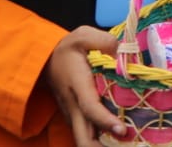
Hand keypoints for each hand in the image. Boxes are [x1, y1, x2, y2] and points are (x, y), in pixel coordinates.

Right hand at [42, 26, 125, 145]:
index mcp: (77, 85)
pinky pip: (87, 133)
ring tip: (126, 145)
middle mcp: (73, 105)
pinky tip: (118, 141)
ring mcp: (73, 114)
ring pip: (85, 138)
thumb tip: (125, 51)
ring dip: (101, 146)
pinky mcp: (76, 117)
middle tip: (125, 145)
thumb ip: (104, 41)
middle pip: (83, 137)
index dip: (105, 121)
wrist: (45, 59)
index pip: (90, 108)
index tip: (121, 130)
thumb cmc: (67, 48)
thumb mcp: (83, 36)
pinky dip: (100, 141)